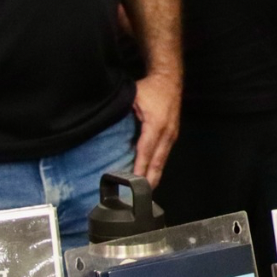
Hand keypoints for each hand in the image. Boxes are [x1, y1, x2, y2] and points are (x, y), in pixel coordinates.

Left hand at [131, 71, 181, 185]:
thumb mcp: (132, 98)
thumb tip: (104, 127)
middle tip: (140, 196)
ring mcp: (171, 135)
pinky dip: (157, 167)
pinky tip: (150, 175)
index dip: (140, 168)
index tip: (134, 183)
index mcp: (155, 124)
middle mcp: (166, 132)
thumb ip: (121, 114)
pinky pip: (164, 155)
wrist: (169, 80)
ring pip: (162, 161)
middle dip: (150, 180)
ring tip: (145, 191)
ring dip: (154, 176)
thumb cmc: (150, 88)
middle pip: (158, 162)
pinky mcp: (172, 136)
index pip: (146, 151)